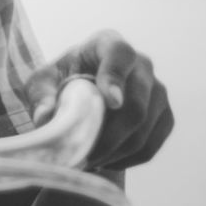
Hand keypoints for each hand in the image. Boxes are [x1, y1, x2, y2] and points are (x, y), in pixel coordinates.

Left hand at [27, 30, 173, 170]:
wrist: (85, 93)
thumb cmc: (62, 81)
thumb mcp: (42, 82)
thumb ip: (41, 96)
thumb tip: (45, 118)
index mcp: (108, 44)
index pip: (120, 54)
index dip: (116, 77)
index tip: (110, 102)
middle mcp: (141, 64)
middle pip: (137, 104)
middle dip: (110, 136)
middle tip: (85, 155)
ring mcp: (158, 91)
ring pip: (145, 129)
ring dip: (117, 151)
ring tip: (90, 161)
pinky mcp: (164, 116)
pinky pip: (152, 144)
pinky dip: (128, 159)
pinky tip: (106, 161)